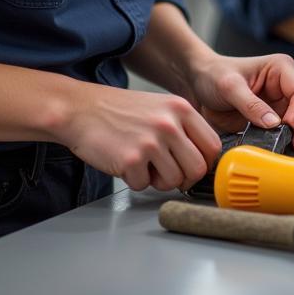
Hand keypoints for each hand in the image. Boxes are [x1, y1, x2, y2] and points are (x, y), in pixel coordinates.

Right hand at [59, 81, 221, 192]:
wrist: (81, 109)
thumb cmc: (119, 112)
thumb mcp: (160, 108)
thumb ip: (183, 128)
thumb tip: (202, 158)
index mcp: (181, 109)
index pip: (212, 146)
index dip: (204, 163)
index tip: (191, 167)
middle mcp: (170, 123)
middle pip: (197, 168)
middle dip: (183, 178)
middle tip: (166, 173)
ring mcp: (151, 141)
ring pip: (173, 181)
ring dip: (158, 181)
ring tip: (143, 164)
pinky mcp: (131, 159)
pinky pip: (144, 185)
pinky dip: (134, 180)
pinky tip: (125, 162)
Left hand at [185, 53, 293, 153]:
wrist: (198, 85)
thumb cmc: (214, 75)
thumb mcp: (229, 86)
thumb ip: (250, 104)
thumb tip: (273, 122)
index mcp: (280, 69)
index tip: (288, 126)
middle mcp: (284, 86)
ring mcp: (279, 105)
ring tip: (288, 151)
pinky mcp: (271, 121)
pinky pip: (284, 134)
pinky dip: (285, 144)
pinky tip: (280, 152)